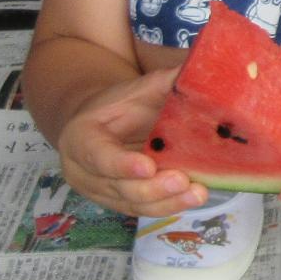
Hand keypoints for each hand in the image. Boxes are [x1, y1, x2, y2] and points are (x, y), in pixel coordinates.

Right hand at [54, 69, 209, 216]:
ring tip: (198, 193)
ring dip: (166, 202)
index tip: (148, 166)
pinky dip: (168, 206)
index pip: (97, 155)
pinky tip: (192, 198)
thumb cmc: (118, 105)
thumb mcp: (136, 88)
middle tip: (182, 180)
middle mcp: (83, 171)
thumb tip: (201, 69)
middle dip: (152, 188)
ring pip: (132, 204)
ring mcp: (99, 191)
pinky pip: (142, 210)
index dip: (121, 164)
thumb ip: (164, 82)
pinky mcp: (118, 203)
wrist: (100, 123)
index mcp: (80, 137)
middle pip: (117, 187)